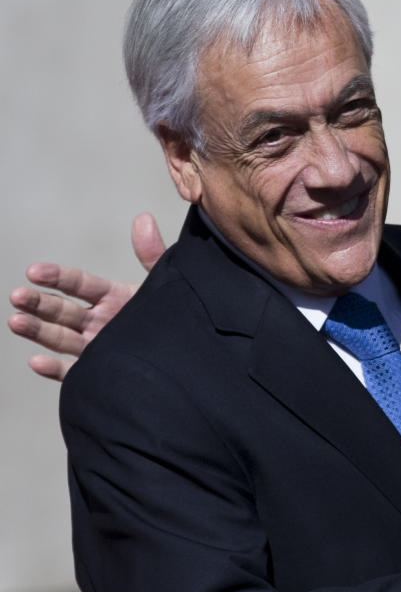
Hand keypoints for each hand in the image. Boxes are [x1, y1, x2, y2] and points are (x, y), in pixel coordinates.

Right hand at [7, 213, 165, 380]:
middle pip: (63, 311)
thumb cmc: (177, 317)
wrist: (191, 356)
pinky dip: (55, 369)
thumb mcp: (164, 283)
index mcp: (112, 298)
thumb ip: (152, 254)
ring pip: (61, 339)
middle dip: (38, 303)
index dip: (57, 277)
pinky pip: (74, 373)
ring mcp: (96, 348)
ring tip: (16, 321)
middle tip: (16, 296)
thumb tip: (143, 219)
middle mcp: (99, 322)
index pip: (79, 284)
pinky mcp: (98, 373)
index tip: (34, 272)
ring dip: (37, 330)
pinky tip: (37, 361)